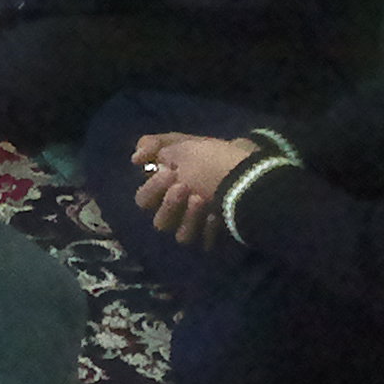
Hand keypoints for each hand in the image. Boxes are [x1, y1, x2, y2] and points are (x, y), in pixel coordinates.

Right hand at [133, 132, 257, 248]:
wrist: (248, 169)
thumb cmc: (212, 156)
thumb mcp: (181, 142)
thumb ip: (152, 145)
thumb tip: (136, 159)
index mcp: (166, 192)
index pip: (143, 200)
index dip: (153, 188)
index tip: (170, 172)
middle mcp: (179, 212)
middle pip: (160, 222)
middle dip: (169, 204)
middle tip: (185, 187)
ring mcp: (198, 226)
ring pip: (180, 236)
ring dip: (188, 217)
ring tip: (202, 199)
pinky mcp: (216, 236)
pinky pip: (205, 240)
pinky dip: (210, 226)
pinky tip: (217, 212)